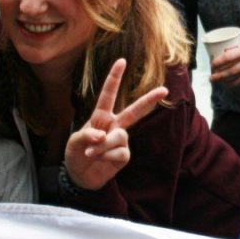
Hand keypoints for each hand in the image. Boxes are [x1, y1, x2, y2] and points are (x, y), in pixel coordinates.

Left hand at [64, 58, 168, 190]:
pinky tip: (102, 161)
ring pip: (120, 136)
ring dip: (103, 146)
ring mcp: (121, 141)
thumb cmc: (76, 154)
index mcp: (101, 117)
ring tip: (91, 154)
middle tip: (164, 89)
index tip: (122, 61)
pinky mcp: (124, 155)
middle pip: (134, 111)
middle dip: (149, 100)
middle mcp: (114, 126)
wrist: (79, 177)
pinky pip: (120, 152)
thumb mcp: (74, 142)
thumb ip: (86, 135)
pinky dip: (107, 156)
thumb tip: (103, 135)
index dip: (114, 78)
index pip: (108, 95)